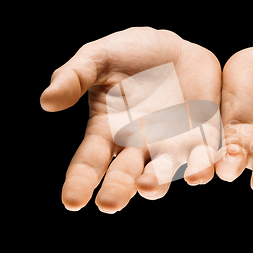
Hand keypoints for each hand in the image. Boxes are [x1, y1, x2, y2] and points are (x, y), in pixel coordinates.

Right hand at [40, 27, 220, 212]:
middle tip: (109, 204)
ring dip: (161, 181)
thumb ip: (75, 76)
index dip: (80, 182)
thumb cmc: (131, 53)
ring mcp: (171, 144)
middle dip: (118, 190)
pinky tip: (202, 173)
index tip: (72, 201)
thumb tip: (47, 101)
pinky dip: (204, 165)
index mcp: (108, 130)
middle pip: (126, 176)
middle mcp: (139, 144)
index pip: (89, 162)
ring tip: (152, 186)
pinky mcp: (202, 136)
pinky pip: (204, 156)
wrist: (176, 48)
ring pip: (166, 172)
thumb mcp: (99, 57)